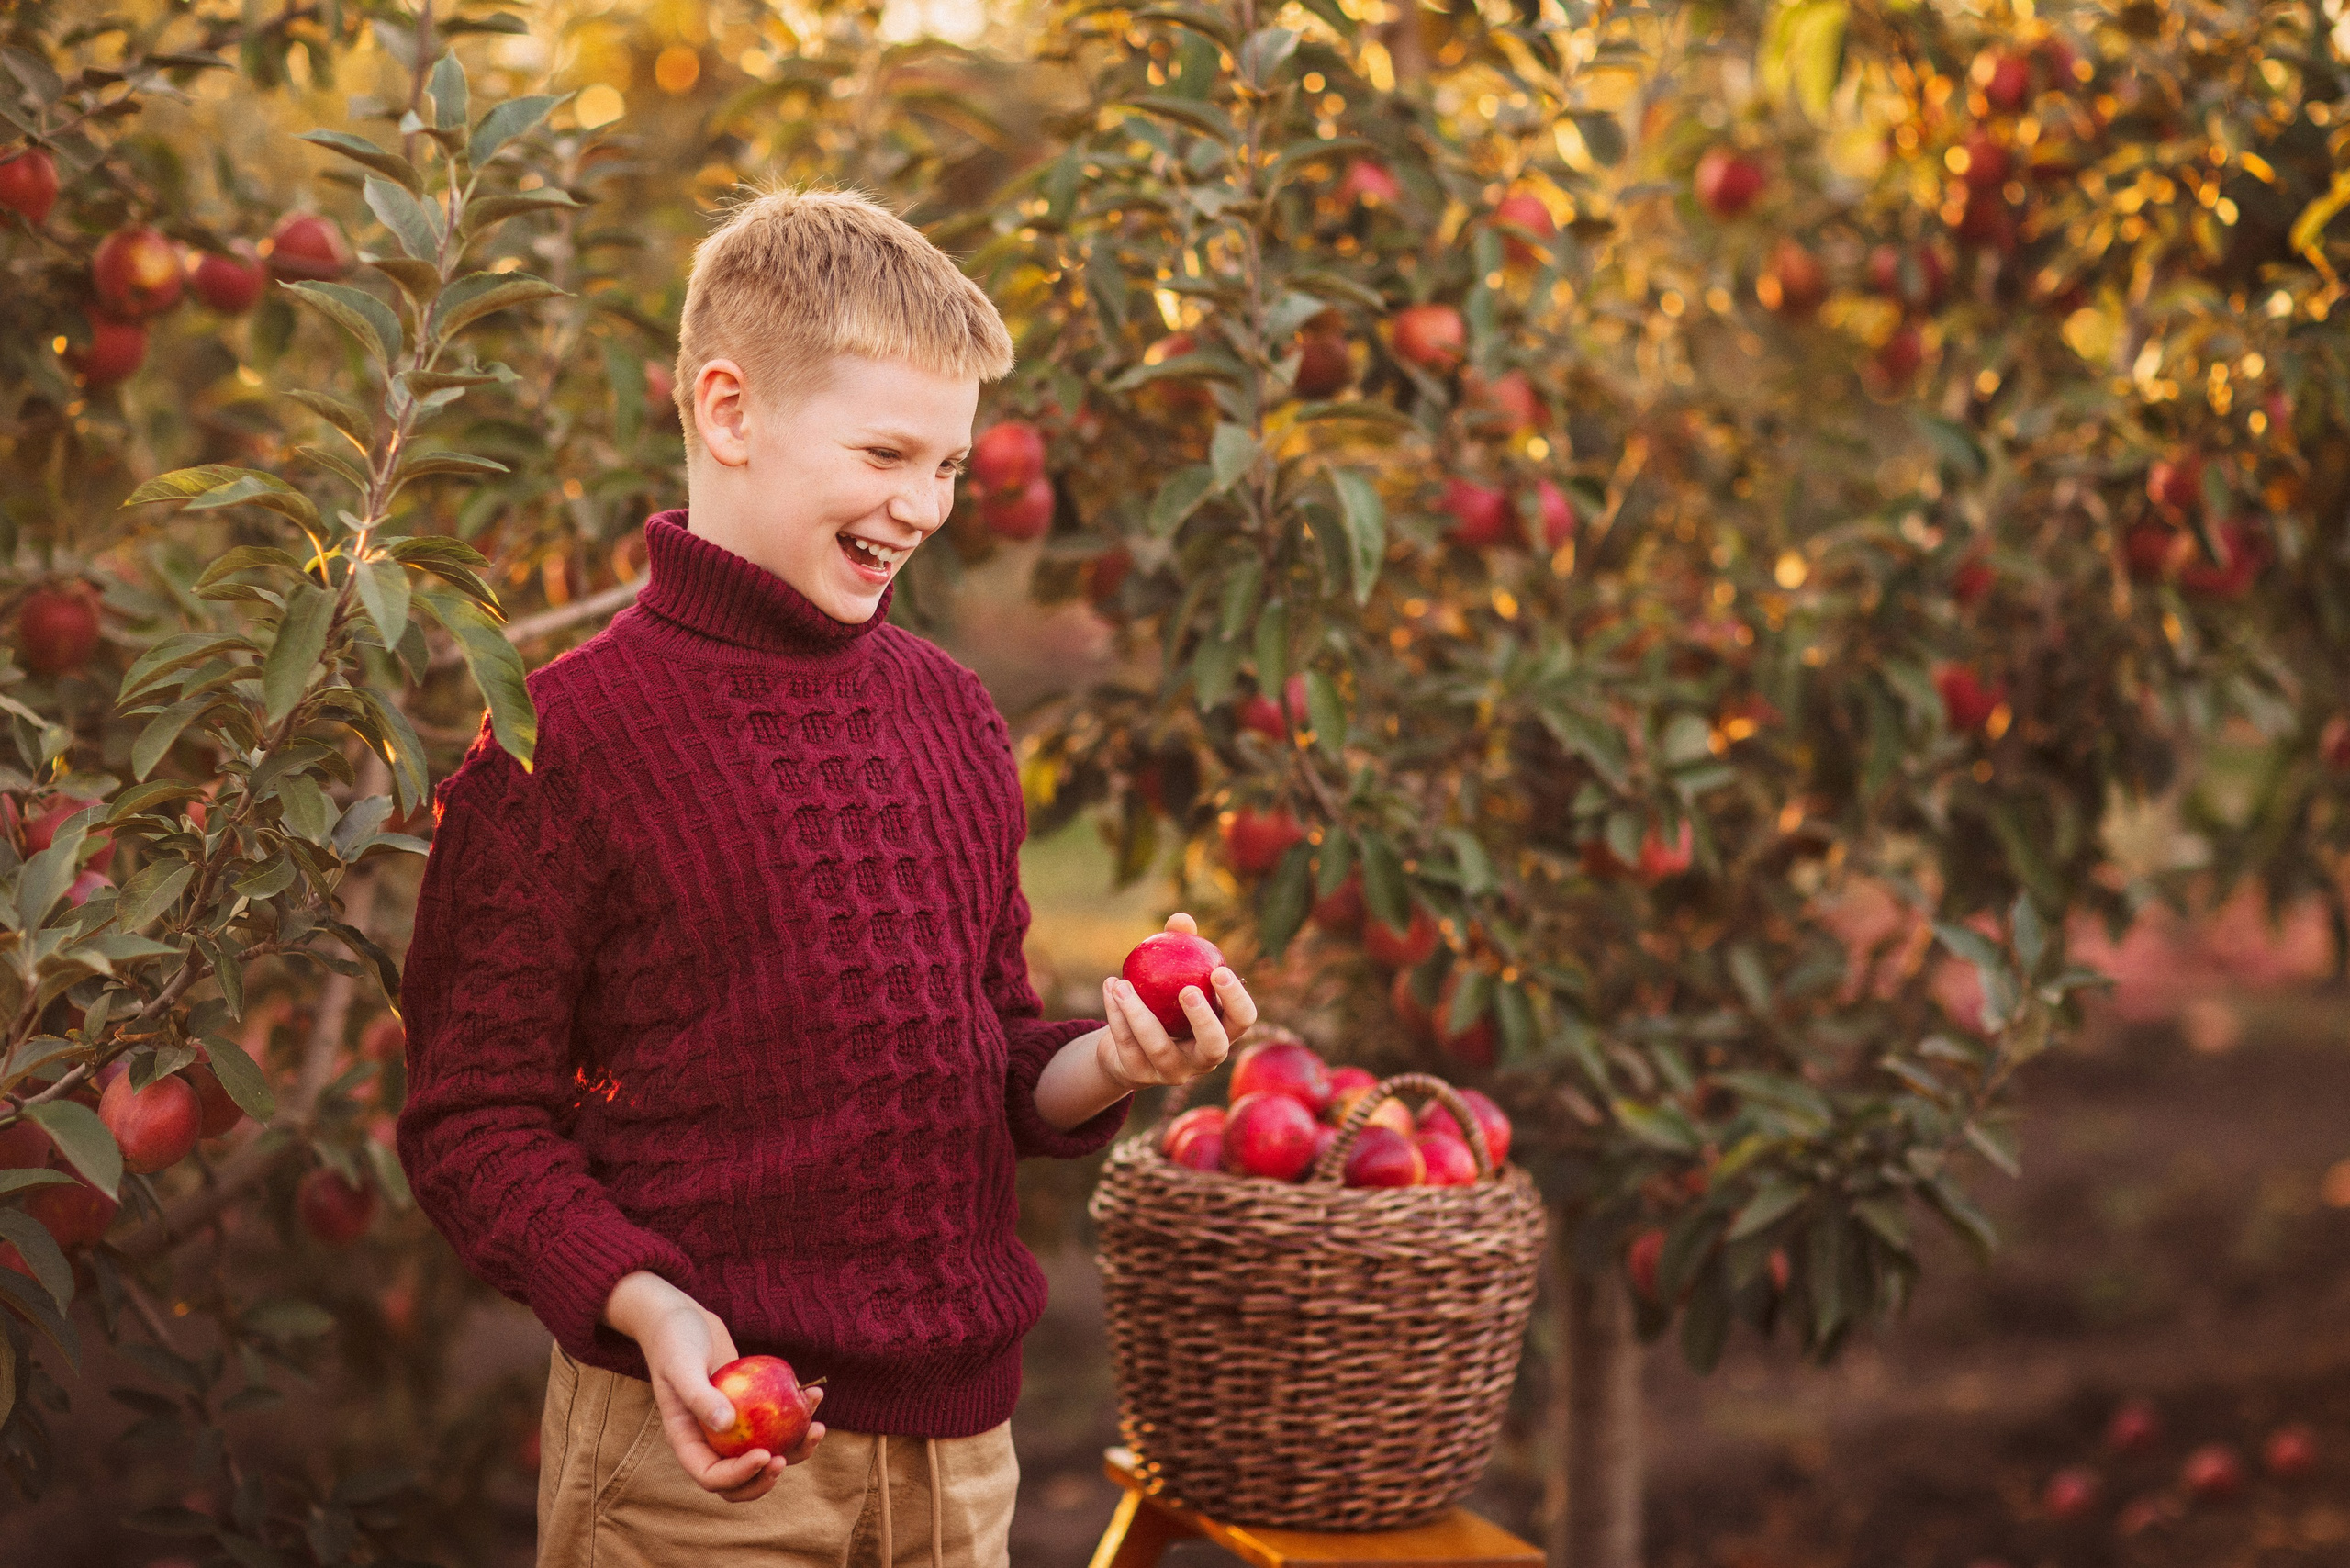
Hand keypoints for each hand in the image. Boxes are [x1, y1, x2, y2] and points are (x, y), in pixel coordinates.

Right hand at [603, 1272, 825, 1501]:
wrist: (680, 1317)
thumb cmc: (674, 1339)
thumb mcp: (682, 1365)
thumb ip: (700, 1396)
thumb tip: (727, 1426)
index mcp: (688, 1442)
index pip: (713, 1476)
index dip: (740, 1476)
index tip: (766, 1455)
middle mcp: (710, 1441)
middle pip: (741, 1479)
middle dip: (767, 1476)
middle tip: (789, 1458)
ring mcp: (732, 1426)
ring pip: (766, 1452)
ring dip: (795, 1448)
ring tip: (818, 1426)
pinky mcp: (750, 1406)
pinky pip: (775, 1422)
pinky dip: (797, 1415)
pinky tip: (814, 1393)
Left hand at [1096, 912, 1258, 1091]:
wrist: (1126, 1046)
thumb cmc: (1162, 1001)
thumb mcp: (1172, 975)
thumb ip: (1180, 946)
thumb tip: (1181, 920)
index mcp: (1221, 1030)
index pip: (1243, 1020)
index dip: (1236, 1000)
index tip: (1218, 971)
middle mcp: (1203, 1059)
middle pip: (1215, 1047)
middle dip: (1203, 1020)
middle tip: (1187, 990)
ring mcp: (1173, 1072)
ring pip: (1159, 1047)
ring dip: (1138, 1013)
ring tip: (1123, 983)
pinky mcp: (1140, 1075)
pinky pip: (1128, 1044)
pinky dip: (1116, 1014)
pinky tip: (1110, 987)